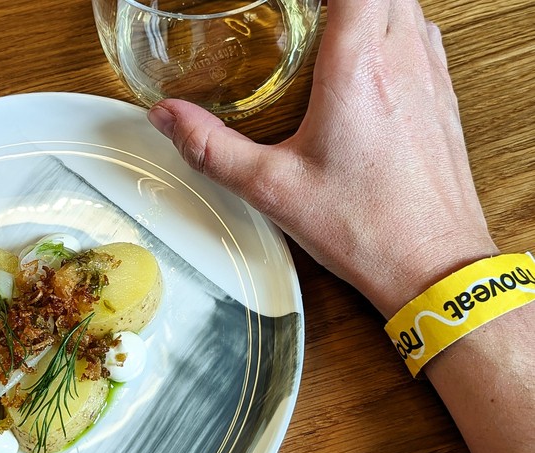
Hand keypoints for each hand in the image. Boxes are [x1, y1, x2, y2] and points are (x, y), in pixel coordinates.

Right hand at [147, 0, 497, 317]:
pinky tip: (370, 59)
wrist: (432, 264)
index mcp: (358, 68)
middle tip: (302, 17)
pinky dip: (395, 27)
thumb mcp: (273, 188)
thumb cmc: (369, 228)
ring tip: (329, 26)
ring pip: (407, 4)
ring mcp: (431, 76)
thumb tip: (172, 119)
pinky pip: (424, 35)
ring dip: (369, 5)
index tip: (291, 7)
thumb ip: (213, 148)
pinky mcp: (443, 98)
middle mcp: (403, 60)